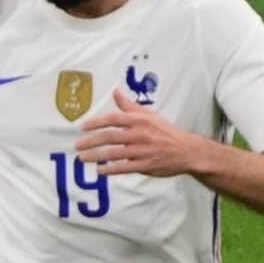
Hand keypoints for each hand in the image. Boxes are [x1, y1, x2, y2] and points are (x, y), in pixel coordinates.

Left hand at [73, 88, 217, 177]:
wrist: (186, 150)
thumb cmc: (165, 131)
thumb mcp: (149, 115)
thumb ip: (130, 106)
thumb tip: (116, 92)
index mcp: (140, 120)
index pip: (114, 119)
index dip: (96, 122)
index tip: (82, 127)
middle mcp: (140, 134)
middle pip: (110, 137)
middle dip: (91, 141)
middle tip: (77, 145)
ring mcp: (142, 151)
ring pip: (114, 153)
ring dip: (96, 156)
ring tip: (82, 158)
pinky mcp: (145, 165)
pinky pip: (124, 168)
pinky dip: (110, 169)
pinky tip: (99, 170)